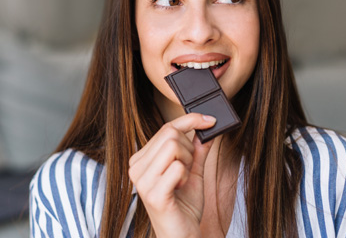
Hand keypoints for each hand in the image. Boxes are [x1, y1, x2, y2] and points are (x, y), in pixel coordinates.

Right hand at [128, 113, 215, 237]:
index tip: (209, 120)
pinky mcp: (153, 194)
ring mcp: (142, 181)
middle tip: (189, 169)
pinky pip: (178, 168)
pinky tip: (180, 190)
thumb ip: (197, 151)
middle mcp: (136, 168)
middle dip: (189, 149)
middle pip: (170, 135)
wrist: (181, 237)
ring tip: (183, 180)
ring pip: (173, 146)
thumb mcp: (193, 173)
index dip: (189, 120)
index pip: (165, 129)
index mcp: (142, 160)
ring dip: (188, 162)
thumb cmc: (183, 208)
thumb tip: (206, 129)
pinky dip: (186, 177)